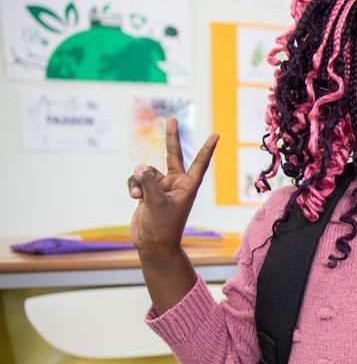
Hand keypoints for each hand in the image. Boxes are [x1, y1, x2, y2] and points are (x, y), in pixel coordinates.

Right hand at [128, 118, 216, 255]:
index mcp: (188, 186)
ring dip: (139, 180)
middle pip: (173, 155)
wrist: (151, 244)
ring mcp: (161, 187)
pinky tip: (133, 196)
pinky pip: (136, 179)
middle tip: (173, 119)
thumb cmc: (162, 227)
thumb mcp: (156, 203)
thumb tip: (140, 166)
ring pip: (146, 171)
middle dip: (171, 138)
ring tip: (139, 195)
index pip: (199, 163)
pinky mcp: (147, 191)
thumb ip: (148, 181)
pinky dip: (133, 185)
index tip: (216, 135)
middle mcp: (176, 184)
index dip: (207, 148)